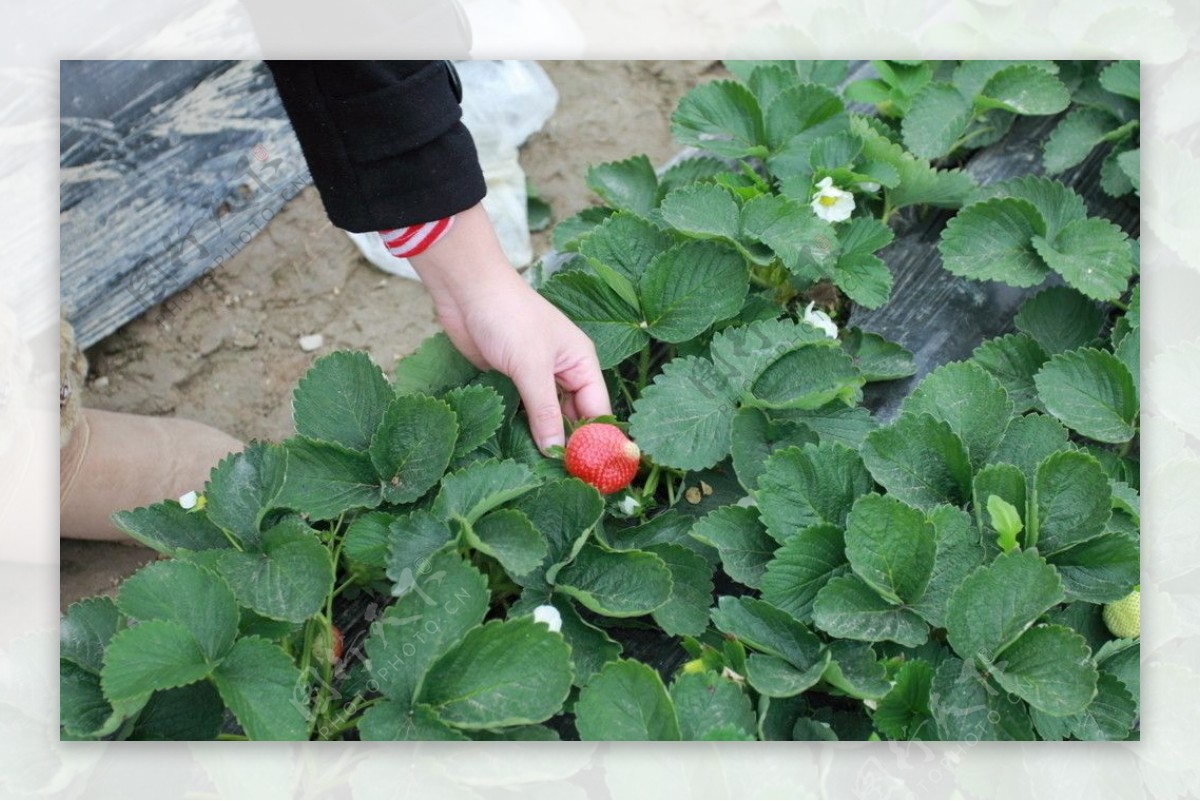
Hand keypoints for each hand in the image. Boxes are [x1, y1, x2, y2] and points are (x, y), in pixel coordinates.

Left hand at [409, 204, 610, 451]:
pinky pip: (524, 412)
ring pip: (548, 417)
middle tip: (566, 482)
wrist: (467, 290)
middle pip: (574, 418)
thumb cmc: (509, 318)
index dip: (596, 442)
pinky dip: (524, 430)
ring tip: (544, 475)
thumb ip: (544, 411)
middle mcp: (564, 373)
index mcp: (582, 363)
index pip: (598, 410)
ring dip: (544, 440)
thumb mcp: (531, 367)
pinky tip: (520, 453)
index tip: (592, 474)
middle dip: (570, 445)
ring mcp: (536, 378)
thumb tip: (556, 453)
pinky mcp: (511, 381)